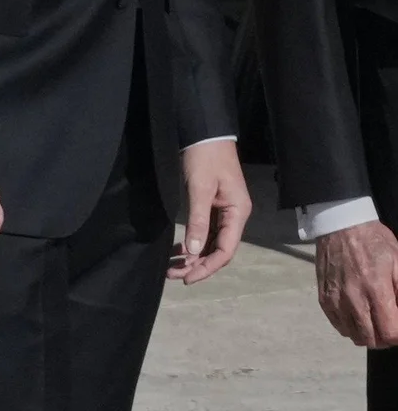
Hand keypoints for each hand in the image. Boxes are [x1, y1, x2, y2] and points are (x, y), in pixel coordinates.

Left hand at [170, 140, 251, 284]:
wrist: (204, 132)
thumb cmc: (204, 157)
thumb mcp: (199, 188)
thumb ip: (198, 220)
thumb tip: (194, 252)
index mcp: (238, 212)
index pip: (226, 250)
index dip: (208, 267)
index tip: (187, 278)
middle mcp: (234, 215)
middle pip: (219, 249)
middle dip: (197, 265)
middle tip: (172, 275)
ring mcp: (224, 211)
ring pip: (211, 242)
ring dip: (194, 256)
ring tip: (172, 268)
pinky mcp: (213, 206)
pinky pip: (205, 231)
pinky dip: (193, 242)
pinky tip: (178, 250)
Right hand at [316, 221, 397, 348]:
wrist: (340, 225)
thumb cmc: (374, 241)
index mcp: (376, 288)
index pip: (390, 333)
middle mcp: (353, 298)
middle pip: (371, 340)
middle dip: (385, 338)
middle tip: (389, 324)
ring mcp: (336, 300)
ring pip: (354, 336)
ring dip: (368, 335)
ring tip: (373, 321)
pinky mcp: (324, 298)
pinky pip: (339, 326)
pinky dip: (350, 327)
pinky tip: (357, 315)